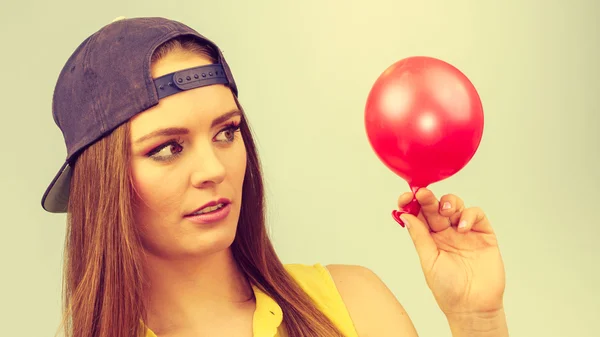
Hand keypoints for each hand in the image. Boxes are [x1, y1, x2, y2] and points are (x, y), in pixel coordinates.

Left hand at [396, 188, 505, 317]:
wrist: (472, 306)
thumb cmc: (447, 288)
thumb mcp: (428, 260)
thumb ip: (419, 236)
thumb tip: (405, 215)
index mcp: (430, 238)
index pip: (420, 214)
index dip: (413, 203)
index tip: (406, 197)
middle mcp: (446, 232)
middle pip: (436, 207)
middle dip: (428, 198)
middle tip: (423, 194)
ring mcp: (465, 232)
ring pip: (456, 205)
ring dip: (449, 202)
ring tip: (445, 211)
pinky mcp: (483, 234)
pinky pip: (476, 215)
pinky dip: (468, 215)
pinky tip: (462, 227)